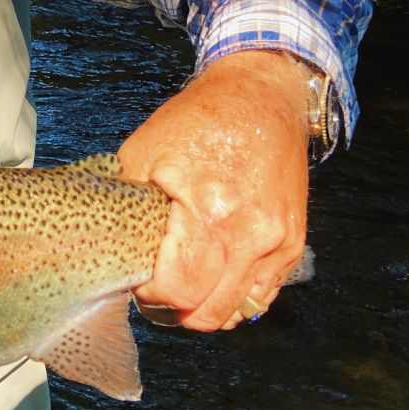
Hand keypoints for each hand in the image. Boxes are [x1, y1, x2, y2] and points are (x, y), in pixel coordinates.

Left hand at [117, 49, 310, 331]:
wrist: (261, 97)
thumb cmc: (196, 121)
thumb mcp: (144, 152)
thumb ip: (130, 206)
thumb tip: (115, 250)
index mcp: (209, 209)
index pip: (178, 290)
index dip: (152, 294)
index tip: (140, 279)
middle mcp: (250, 233)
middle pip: (207, 312)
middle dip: (175, 308)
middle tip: (158, 286)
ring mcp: (277, 242)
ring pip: (236, 312)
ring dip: (205, 308)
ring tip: (185, 282)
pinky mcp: (293, 243)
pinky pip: (262, 296)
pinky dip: (234, 299)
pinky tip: (214, 280)